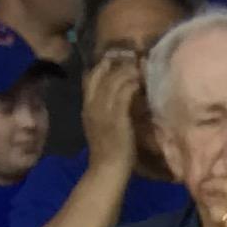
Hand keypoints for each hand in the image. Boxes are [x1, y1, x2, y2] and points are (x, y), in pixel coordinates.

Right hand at [82, 41, 144, 168]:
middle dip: (115, 62)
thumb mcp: (100, 127)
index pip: (90, 77)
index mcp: (86, 107)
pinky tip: (140, 80)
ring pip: (113, 79)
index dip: (102, 65)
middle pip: (100, 73)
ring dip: (127, 70)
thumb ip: (105, 112)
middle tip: (129, 56)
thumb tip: (118, 99)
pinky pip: (124, 92)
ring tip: (138, 65)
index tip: (114, 59)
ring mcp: (103, 110)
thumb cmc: (109, 153)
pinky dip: (132, 83)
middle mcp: (92, 104)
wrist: (107, 170)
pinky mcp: (117, 116)